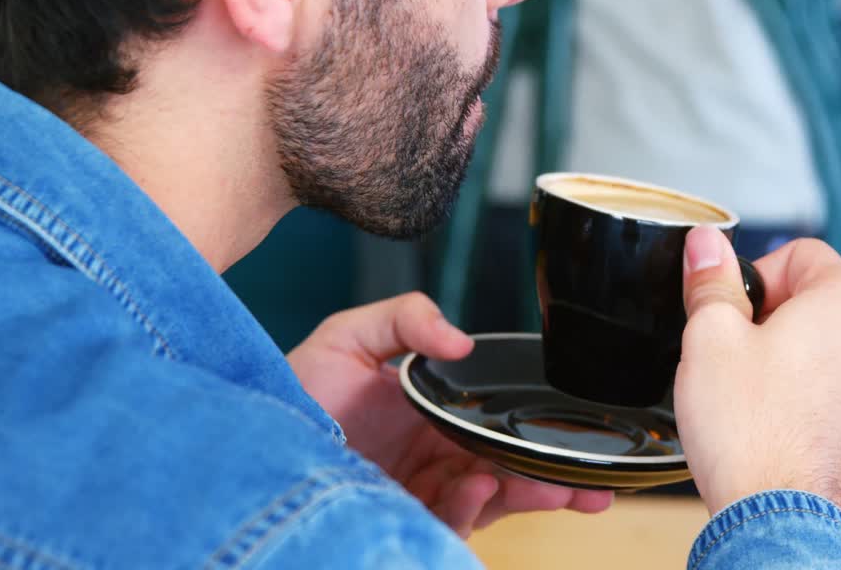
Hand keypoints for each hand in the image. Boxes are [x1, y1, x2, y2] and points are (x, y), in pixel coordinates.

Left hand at [287, 293, 613, 537]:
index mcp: (433, 416)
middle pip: (508, 471)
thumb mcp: (349, 336)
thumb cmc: (296, 390)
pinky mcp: (403, 520)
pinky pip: (452, 522)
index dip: (536, 431)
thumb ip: (406, 317)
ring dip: (530, 497)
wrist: (247, 443)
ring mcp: (420, 494)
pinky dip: (473, 509)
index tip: (574, 431)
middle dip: (555, 479)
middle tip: (594, 486)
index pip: (496, 425)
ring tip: (560, 490)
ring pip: (492, 502)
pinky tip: (479, 488)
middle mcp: (434, 458)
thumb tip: (461, 339)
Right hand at [674, 227, 840, 516]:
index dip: (755, 273)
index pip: (802, 252)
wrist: (775, 518)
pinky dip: (801, 399)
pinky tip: (766, 422)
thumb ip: (711, 281)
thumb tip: (707, 245)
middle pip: (815, 301)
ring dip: (785, 359)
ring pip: (823, 350)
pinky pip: (831, 395)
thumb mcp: (710, 336)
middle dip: (768, 317)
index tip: (730, 303)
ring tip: (745, 390)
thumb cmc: (749, 432)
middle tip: (728, 348)